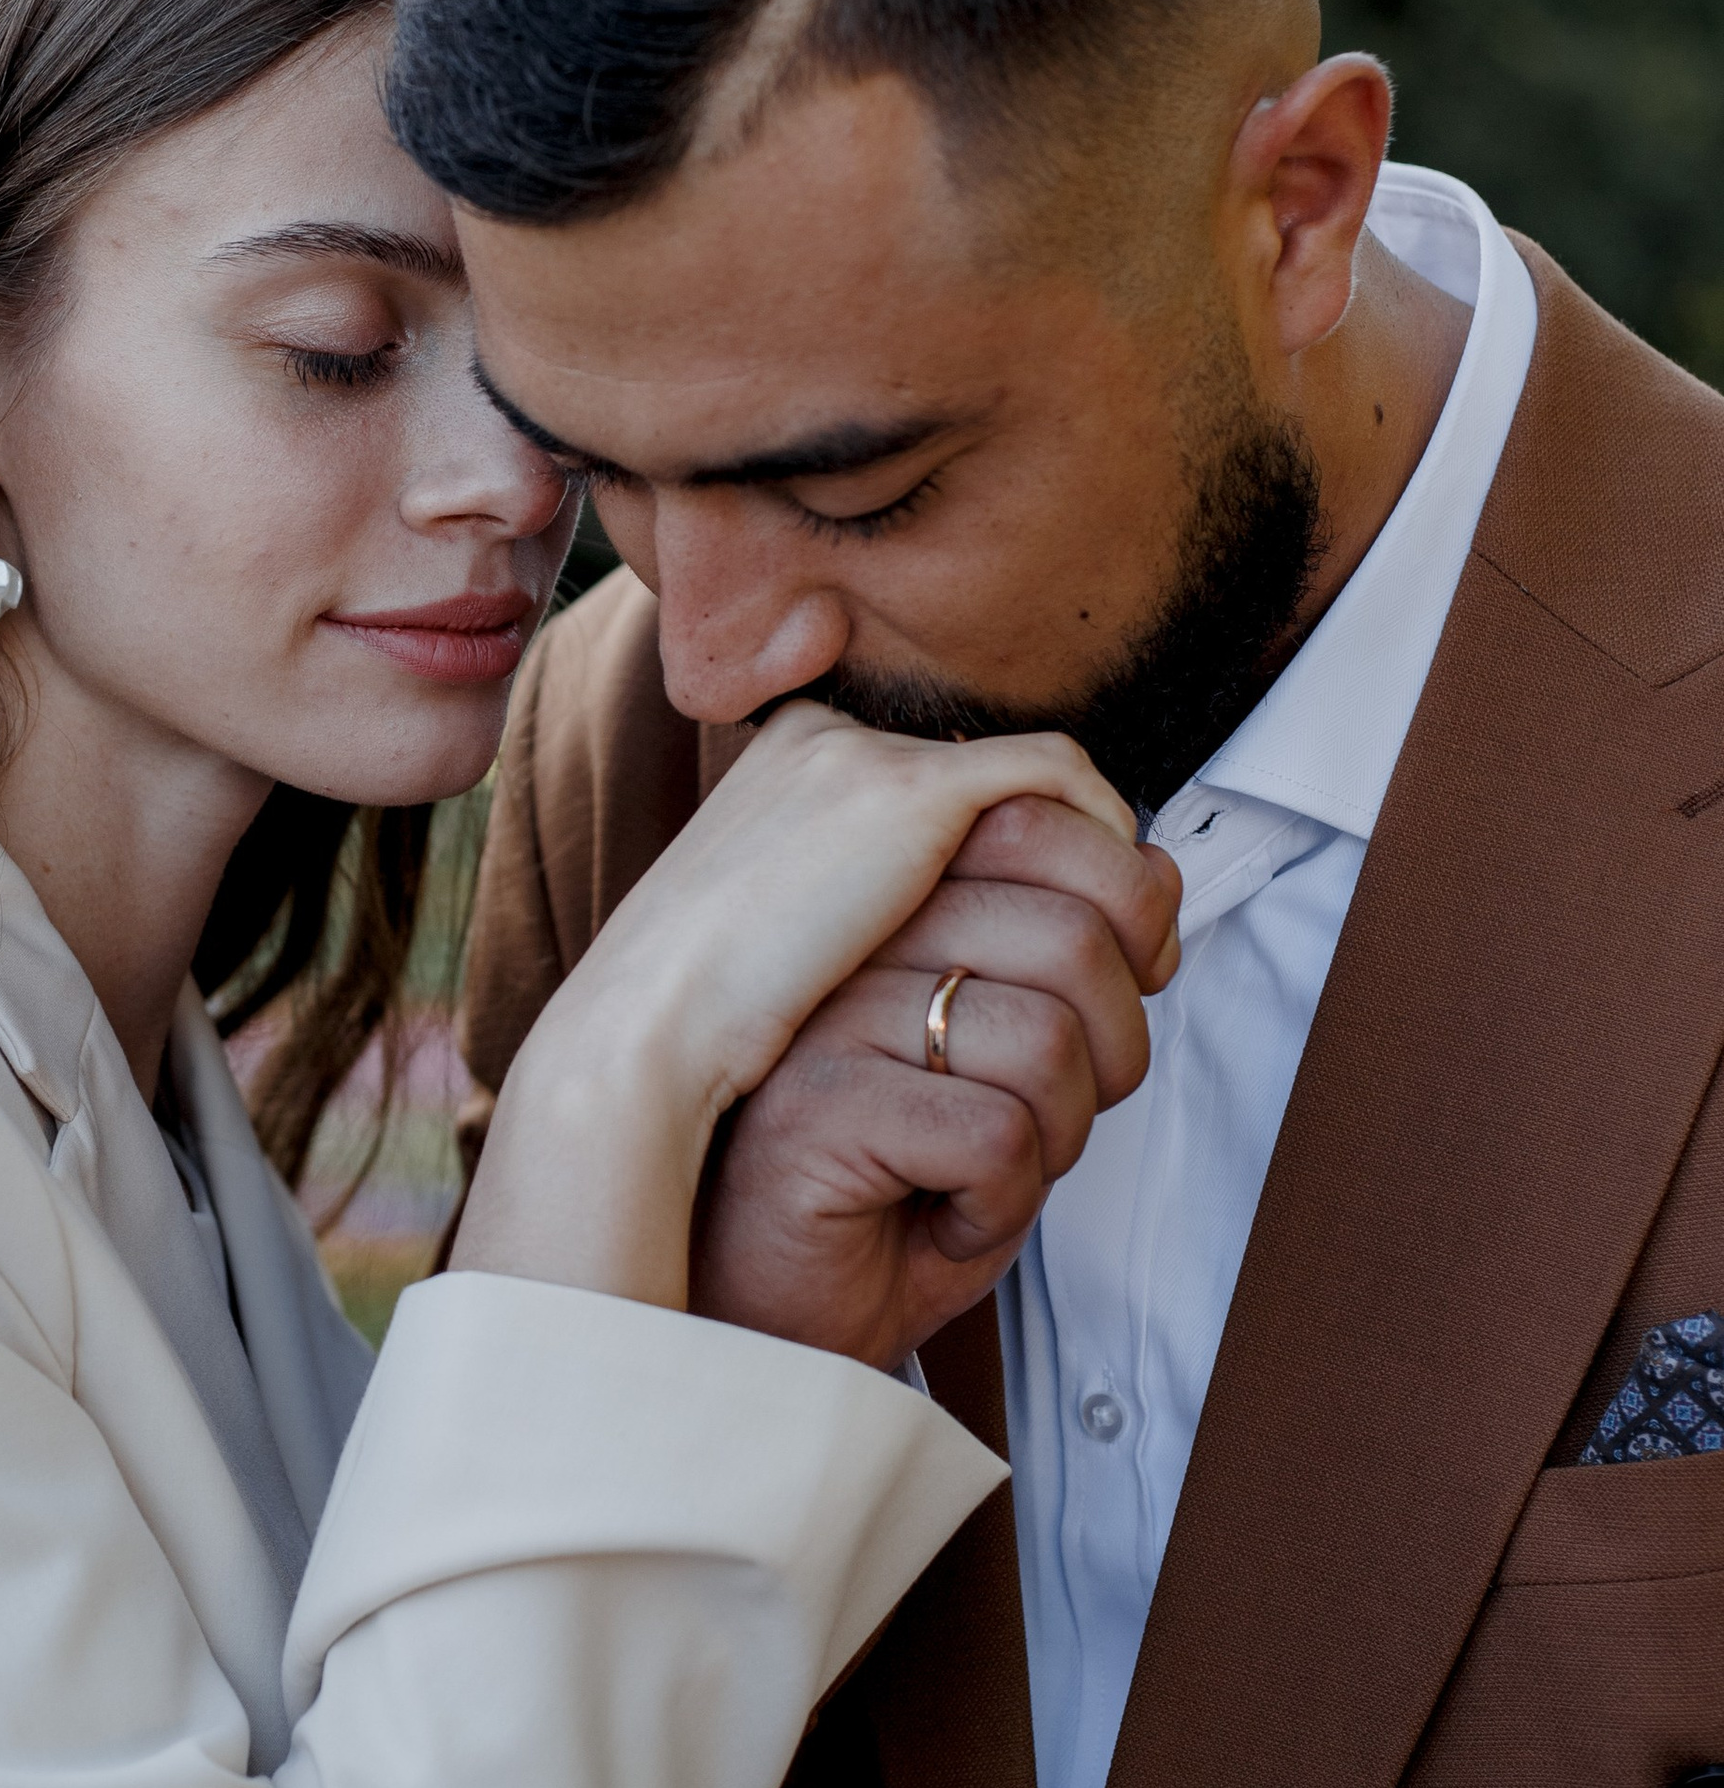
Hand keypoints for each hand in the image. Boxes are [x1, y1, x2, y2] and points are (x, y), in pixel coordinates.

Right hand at [455, 710, 1134, 1318]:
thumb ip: (864, 935)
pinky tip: (1128, 939)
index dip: (1040, 862)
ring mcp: (862, 760)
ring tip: (1136, 962)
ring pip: (1048, 788)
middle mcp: (826, 744)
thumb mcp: (785, 969)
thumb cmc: (695, 1039)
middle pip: (1015, 782)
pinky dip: (1107, 855)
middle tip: (1143, 955)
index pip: (957, 788)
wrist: (643, 1044)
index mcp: (787, 778)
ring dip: (1108, 880)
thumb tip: (967, 955)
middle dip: (1097, 870)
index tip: (1090, 942)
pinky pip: (1056, 790)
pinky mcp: (901, 795)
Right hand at [694, 800, 1180, 1367]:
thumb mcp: (998, 1062)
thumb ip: (1061, 959)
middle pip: (1068, 935)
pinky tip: (944, 1214)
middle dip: (1114, 1052)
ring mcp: (821, 1023)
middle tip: (1058, 1119)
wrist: (775, 1318)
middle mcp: (847, 944)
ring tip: (989, 1174)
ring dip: (1056, 1140)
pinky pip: (994, 1133)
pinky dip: (1002, 1202)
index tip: (1134, 979)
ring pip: (1045, 1039)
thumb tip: (1154, 870)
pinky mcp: (812, 1111)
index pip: (1030, 821)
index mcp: (884, 907)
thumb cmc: (886, 1194)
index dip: (1125, 900)